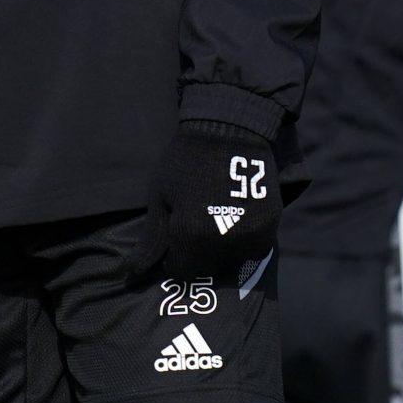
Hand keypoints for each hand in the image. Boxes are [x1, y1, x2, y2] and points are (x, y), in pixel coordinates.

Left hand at [134, 119, 281, 281]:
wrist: (230, 130)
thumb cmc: (186, 161)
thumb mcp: (161, 197)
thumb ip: (152, 240)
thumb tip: (132, 273)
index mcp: (189, 235)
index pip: (181, 271)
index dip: (175, 256)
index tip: (177, 235)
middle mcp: (221, 242)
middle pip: (207, 267)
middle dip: (198, 252)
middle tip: (197, 223)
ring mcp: (249, 235)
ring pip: (232, 260)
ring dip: (223, 248)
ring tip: (217, 217)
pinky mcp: (269, 226)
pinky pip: (254, 248)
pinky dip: (244, 238)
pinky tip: (236, 214)